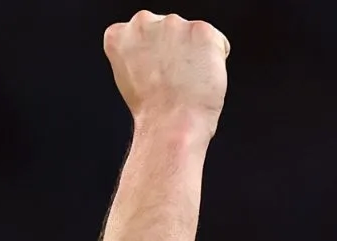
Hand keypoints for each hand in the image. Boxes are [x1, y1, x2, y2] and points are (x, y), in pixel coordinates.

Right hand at [103, 11, 229, 135]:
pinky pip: (218, 43)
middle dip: (175, 49)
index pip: (141, 32)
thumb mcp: (128, 78)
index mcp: (119, 34)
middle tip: (172, 78)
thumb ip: (137, 55)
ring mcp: (173, 24)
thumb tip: (155, 52)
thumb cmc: (152, 112)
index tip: (153, 71)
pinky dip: (216, 60)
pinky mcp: (201, 29)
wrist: (170, 123)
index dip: (153, 55)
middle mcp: (143, 22)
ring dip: (195, 54)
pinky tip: (202, 77)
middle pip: (168, 30)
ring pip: (193, 35)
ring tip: (186, 81)